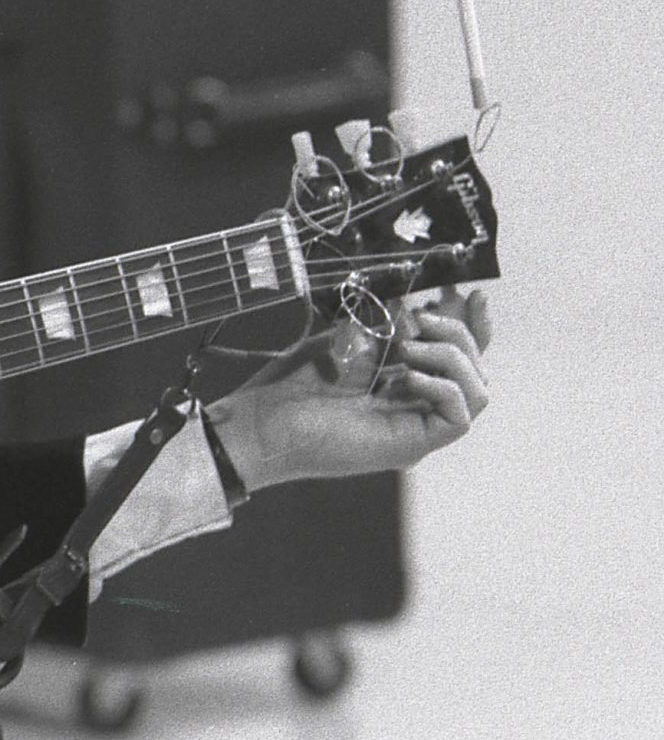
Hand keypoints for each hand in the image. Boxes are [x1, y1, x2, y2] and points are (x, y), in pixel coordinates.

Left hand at [209, 289, 492, 489]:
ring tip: (406, 346)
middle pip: (475, 370)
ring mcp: (417, 428)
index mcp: (403, 384)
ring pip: (477, 391)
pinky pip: (459, 416)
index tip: (473, 294)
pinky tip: (406, 375)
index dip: (474, 327)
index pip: (460, 357)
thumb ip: (388, 326)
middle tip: (417, 319)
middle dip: (458, 333)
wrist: (262, 422)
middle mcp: (416, 407)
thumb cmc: (293, 385)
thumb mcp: (348, 340)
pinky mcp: (412, 445)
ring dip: (451, 357)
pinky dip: (442, 386)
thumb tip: (422, 304)